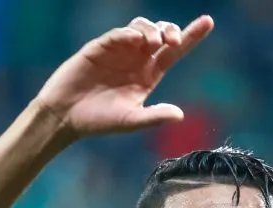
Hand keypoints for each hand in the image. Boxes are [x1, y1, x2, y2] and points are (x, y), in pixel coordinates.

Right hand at [36, 16, 213, 139]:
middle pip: (161, 34)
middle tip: (173, 40)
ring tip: (154, 43)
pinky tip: (135, 40)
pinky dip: (129, 33)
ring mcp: (118, 51)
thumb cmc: (98, 121)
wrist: (65, 117)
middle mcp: (136, 60)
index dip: (192, 36)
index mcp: (148, 75)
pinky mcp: (99, 47)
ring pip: (141, 28)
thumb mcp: (130, 121)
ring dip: (152, 30)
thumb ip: (154, 117)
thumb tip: (180, 115)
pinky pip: (118, 34)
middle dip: (171, 30)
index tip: (208, 21)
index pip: (174, 52)